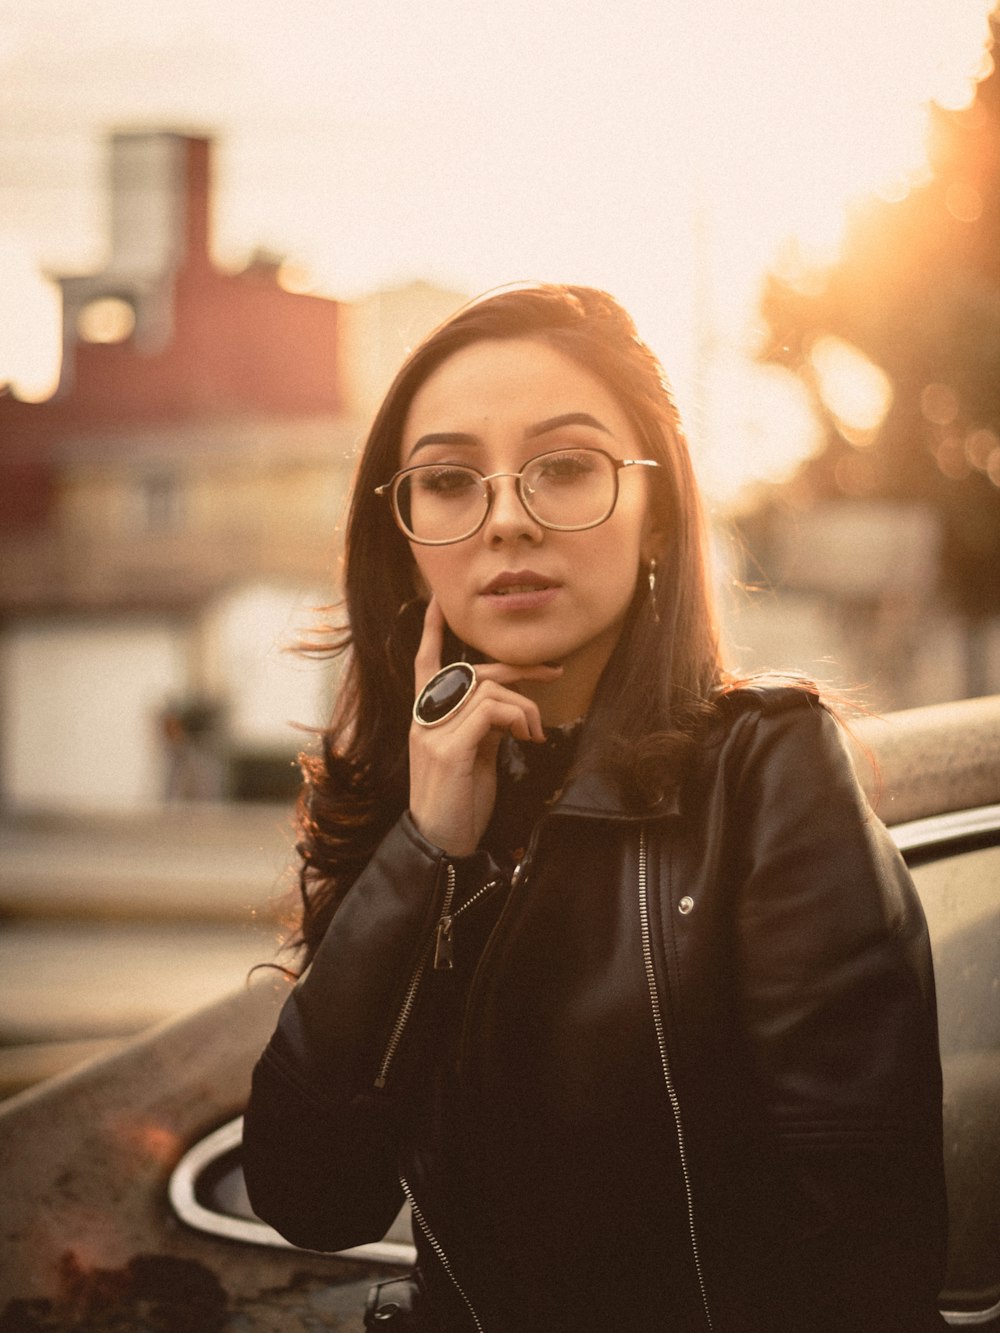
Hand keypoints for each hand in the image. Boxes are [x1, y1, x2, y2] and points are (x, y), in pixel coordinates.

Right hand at [408, 598, 561, 856]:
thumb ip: (481, 725)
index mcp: (426, 717)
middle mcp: (424, 718)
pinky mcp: (449, 749)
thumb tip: (508, 708)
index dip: (431, 632)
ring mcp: (433, 732)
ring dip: (524, 706)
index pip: (424, 664)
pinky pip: (489, 712)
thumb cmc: (459, 802)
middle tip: (555, 671)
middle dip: (519, 667)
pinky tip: (527, 738)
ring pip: (487, 690)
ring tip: (535, 733)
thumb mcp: (473, 755)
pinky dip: (516, 718)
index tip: (438, 603)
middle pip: (472, 671)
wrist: (440, 845)